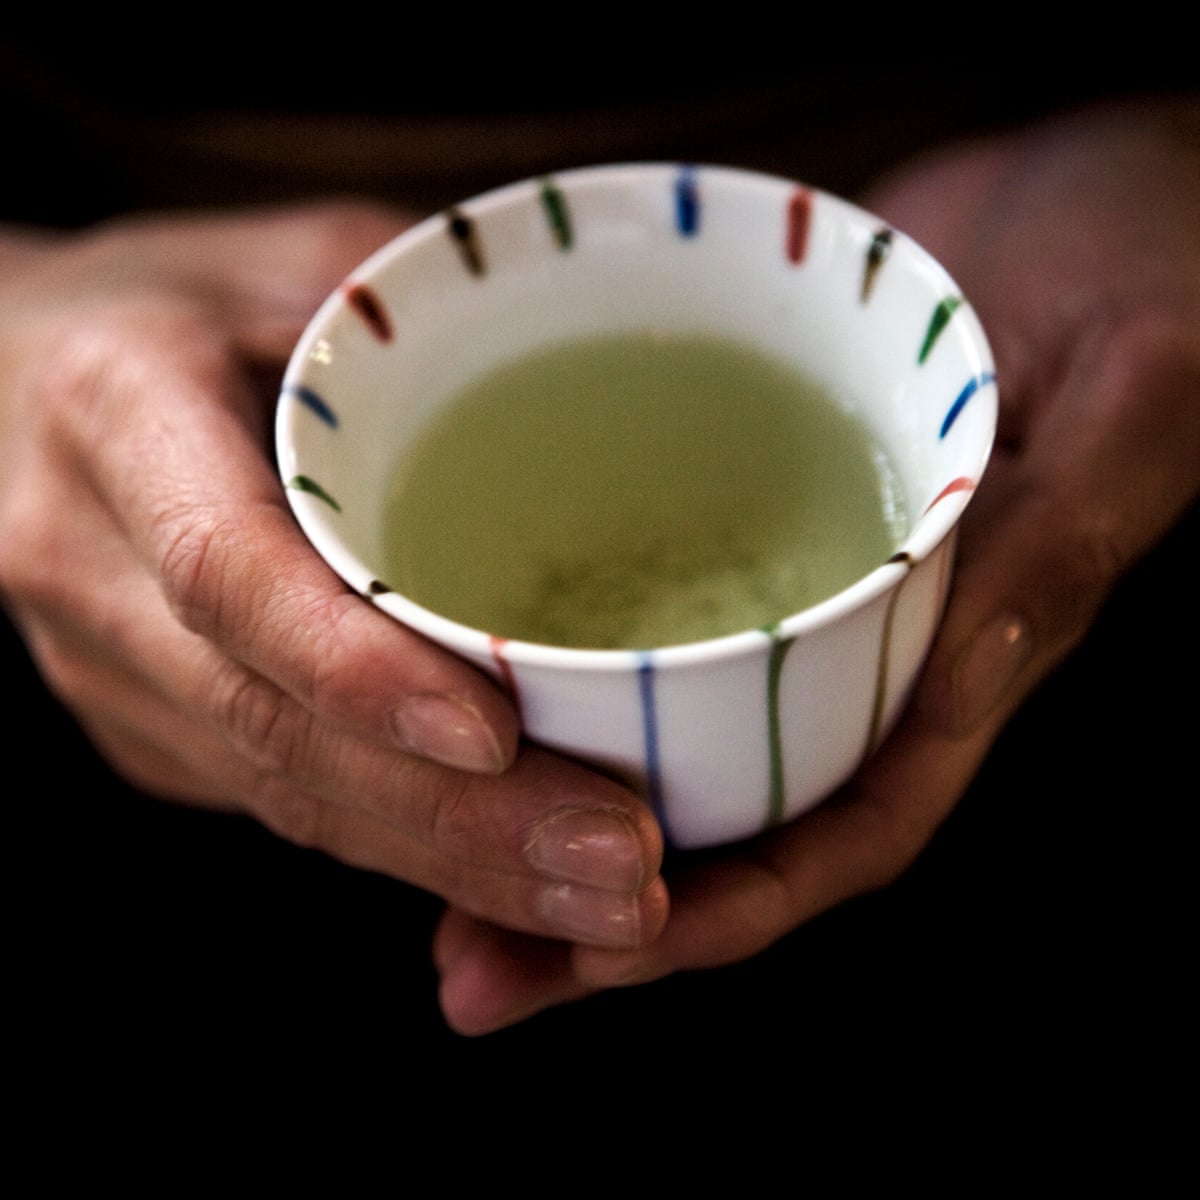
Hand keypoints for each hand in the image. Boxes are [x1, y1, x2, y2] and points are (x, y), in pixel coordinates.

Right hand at [0, 203, 667, 948]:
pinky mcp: (156, 727)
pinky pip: (288, 804)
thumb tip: (569, 339)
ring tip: (611, 904)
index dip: (354, 667)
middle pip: (277, 729)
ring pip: (289, 795)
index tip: (497, 737)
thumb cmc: (161, 307)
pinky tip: (526, 883)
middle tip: (623, 870)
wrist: (2, 380)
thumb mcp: (270, 256)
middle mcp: (93, 569)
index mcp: (115, 418)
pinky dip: (413, 853)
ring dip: (455, 867)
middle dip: (458, 822)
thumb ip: (393, 302)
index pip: (227, 572)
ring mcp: (115, 672)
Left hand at [432, 97, 1199, 1032]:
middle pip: (732, 821)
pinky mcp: (745, 518)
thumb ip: (1061, 535)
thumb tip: (960, 677)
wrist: (1102, 188)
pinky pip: (643, 621)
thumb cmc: (1153, 269)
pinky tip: (467, 699)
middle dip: (603, 914)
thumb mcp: (1132, 394)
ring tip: (431, 877)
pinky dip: (561, 679)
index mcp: (970, 655)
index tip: (596, 962)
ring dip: (555, 818)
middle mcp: (873, 649)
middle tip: (470, 971)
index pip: (844, 831)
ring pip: (676, 741)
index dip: (728, 913)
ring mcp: (804, 592)